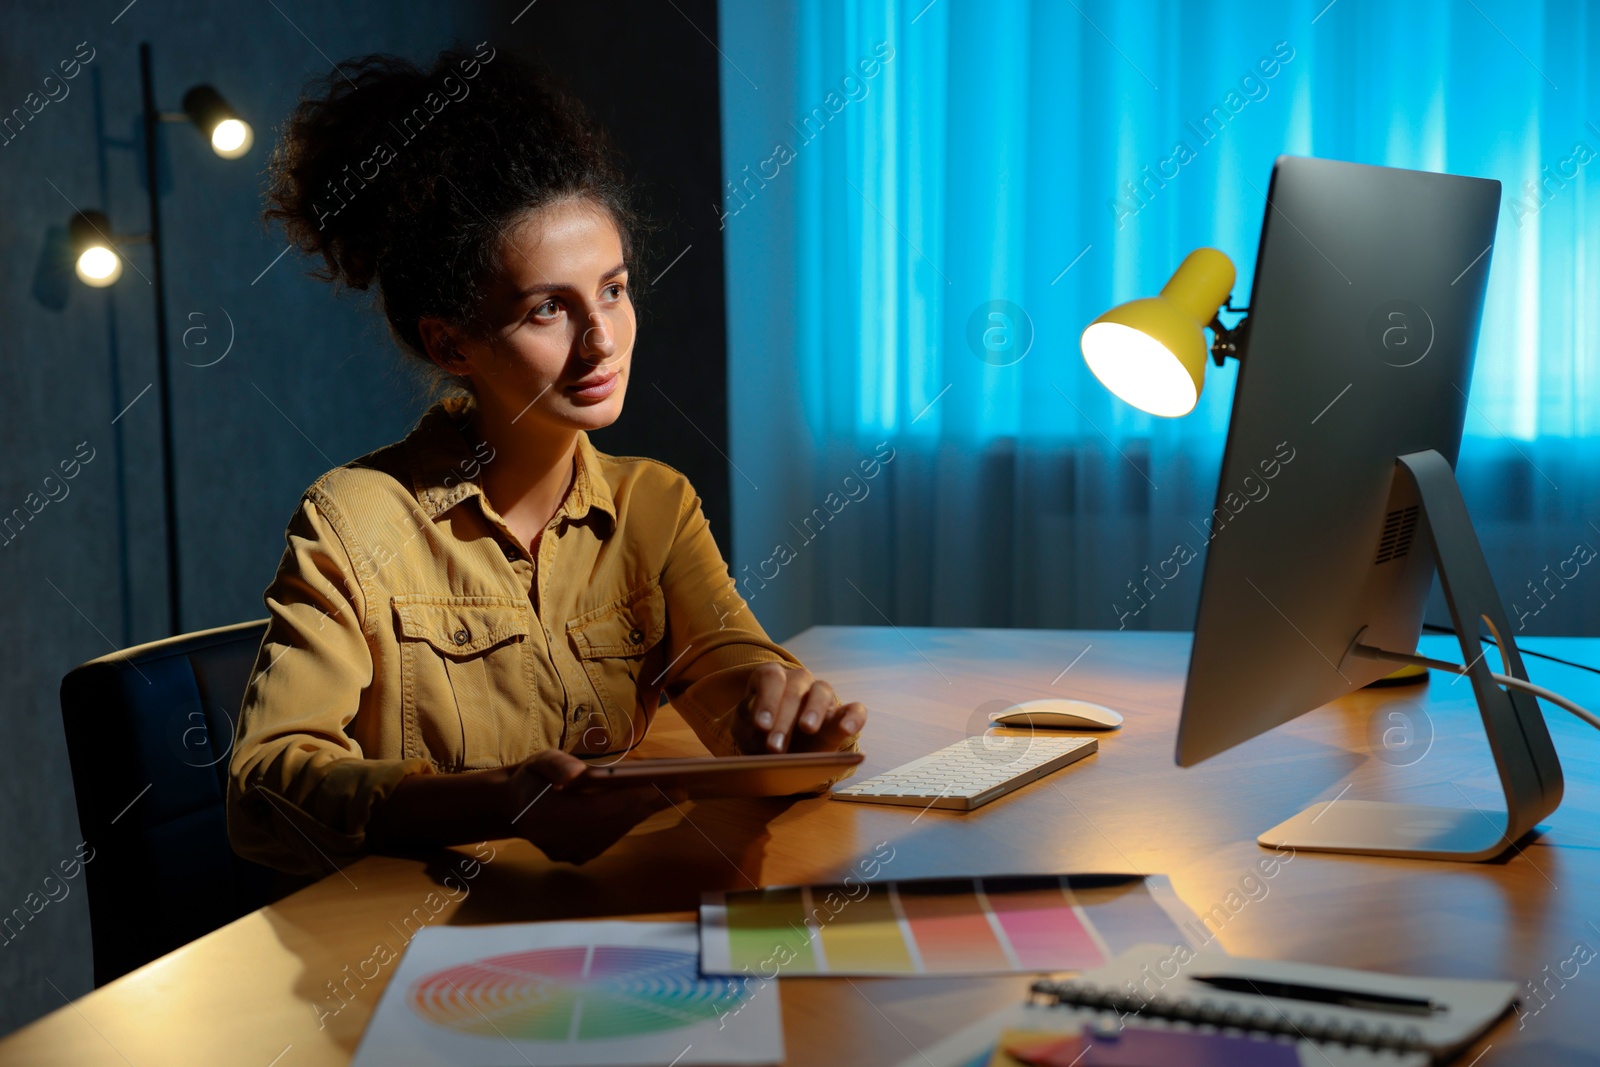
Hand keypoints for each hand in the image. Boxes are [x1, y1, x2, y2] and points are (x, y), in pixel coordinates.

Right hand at [502, 749, 674, 864]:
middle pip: (610, 823)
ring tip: (669, 795)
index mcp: (544, 815)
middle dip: (646, 805)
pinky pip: (608, 840)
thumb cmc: (531, 778)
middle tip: (678, 789)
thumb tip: (577, 773)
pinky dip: (627, 822)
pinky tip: (646, 807)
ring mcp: (566, 853)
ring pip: (613, 833)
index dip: (629, 800)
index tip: (660, 788)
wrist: (512, 806)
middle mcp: (557, 841)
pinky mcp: (574, 858)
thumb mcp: (538, 761)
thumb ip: (557, 765)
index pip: (596, 810)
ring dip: (641, 814)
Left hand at [731, 662, 866, 754]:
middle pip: (794, 688)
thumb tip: (757, 729)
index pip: (770, 678)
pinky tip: (847, 729)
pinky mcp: (841, 714)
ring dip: (814, 710)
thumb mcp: (745, 730)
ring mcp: (822, 695)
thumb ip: (748, 726)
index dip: (766, 700)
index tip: (761, 725)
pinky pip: (855, 709)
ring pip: (823, 691)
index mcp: (771, 677)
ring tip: (807, 729)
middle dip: (783, 718)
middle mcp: (798, 680)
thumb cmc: (758, 736)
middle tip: (774, 746)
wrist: (776, 752)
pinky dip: (853, 717)